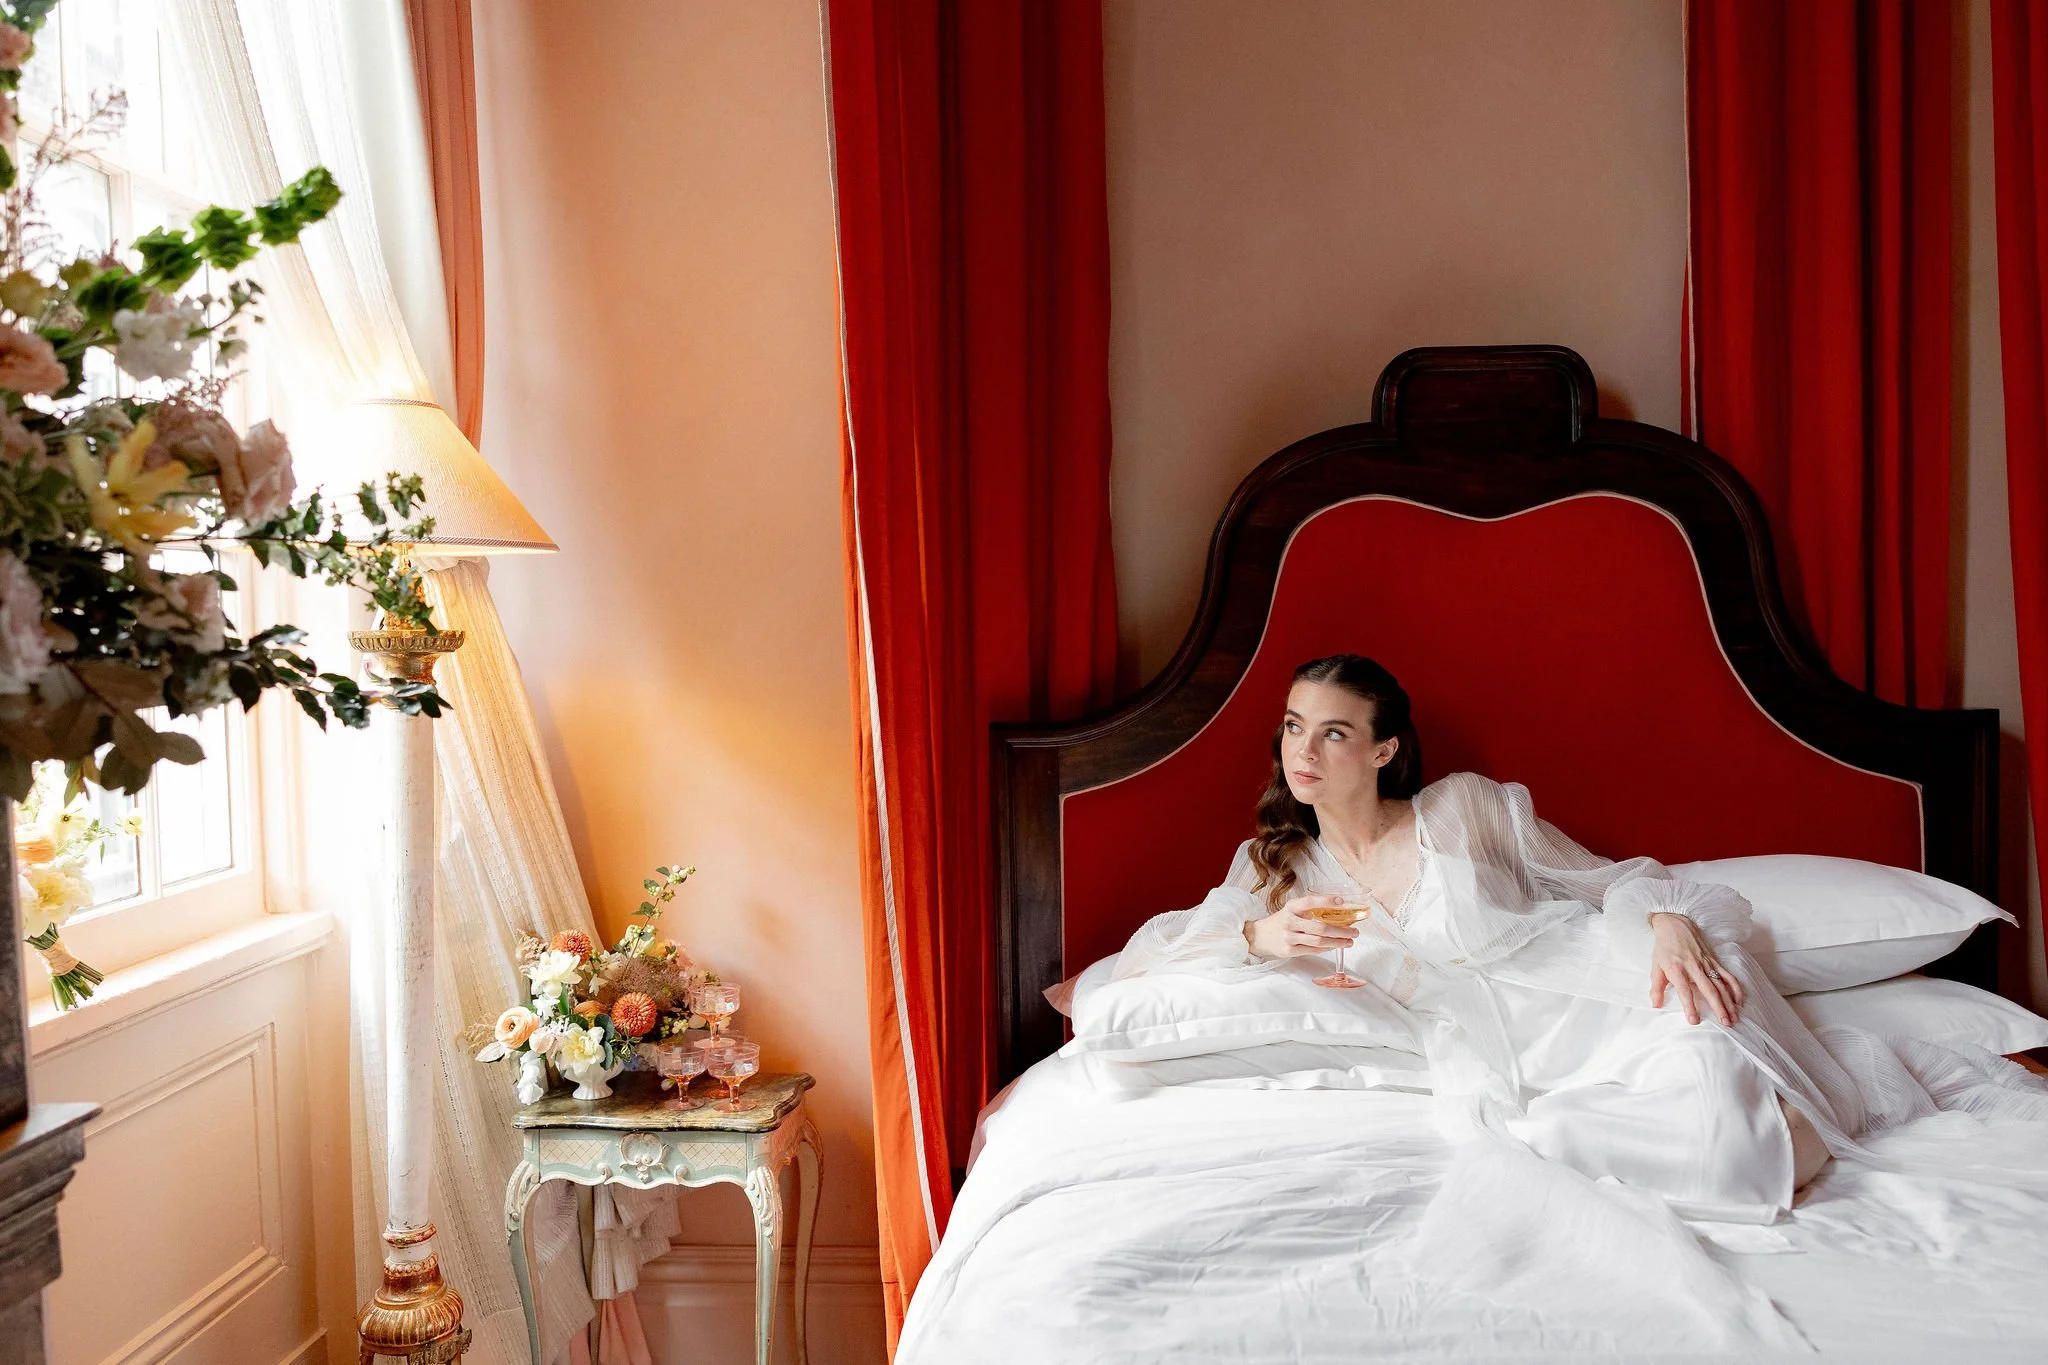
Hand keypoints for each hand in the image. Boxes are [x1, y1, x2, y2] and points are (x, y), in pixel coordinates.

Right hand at [1244, 893, 1362, 960]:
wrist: (1259, 936)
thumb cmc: (1281, 921)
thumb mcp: (1292, 910)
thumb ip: (1310, 910)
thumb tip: (1339, 912)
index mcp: (1291, 907)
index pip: (1310, 901)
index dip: (1326, 901)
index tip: (1341, 902)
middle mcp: (1289, 921)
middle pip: (1320, 927)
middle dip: (1341, 931)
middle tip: (1355, 932)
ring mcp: (1288, 937)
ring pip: (1318, 941)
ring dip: (1337, 942)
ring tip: (1349, 941)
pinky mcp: (1289, 951)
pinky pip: (1312, 950)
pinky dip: (1326, 948)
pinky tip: (1335, 946)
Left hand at [1649, 912, 1743, 1025]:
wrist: (1675, 924)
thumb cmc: (1664, 948)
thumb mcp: (1655, 966)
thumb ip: (1656, 988)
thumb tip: (1655, 1006)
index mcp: (1677, 969)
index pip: (1684, 991)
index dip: (1689, 1006)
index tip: (1694, 1021)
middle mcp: (1694, 967)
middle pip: (1709, 990)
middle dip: (1718, 1007)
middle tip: (1725, 1023)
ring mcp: (1707, 964)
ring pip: (1721, 985)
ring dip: (1729, 1002)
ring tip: (1734, 1018)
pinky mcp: (1715, 961)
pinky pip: (1728, 976)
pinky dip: (1735, 988)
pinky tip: (1739, 1002)